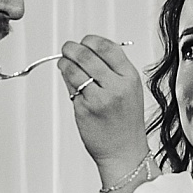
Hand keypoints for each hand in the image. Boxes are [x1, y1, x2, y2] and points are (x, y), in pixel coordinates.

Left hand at [59, 35, 146, 176]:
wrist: (124, 151)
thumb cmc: (126, 122)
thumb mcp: (129, 90)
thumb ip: (112, 70)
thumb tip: (87, 51)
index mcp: (129, 77)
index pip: (107, 48)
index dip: (91, 41)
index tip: (84, 41)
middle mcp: (115, 86)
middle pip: (87, 56)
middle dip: (72, 48)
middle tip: (67, 48)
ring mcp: (99, 99)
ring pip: (74, 70)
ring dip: (65, 63)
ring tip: (64, 63)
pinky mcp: (84, 109)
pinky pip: (71, 88)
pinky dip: (67, 81)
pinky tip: (69, 81)